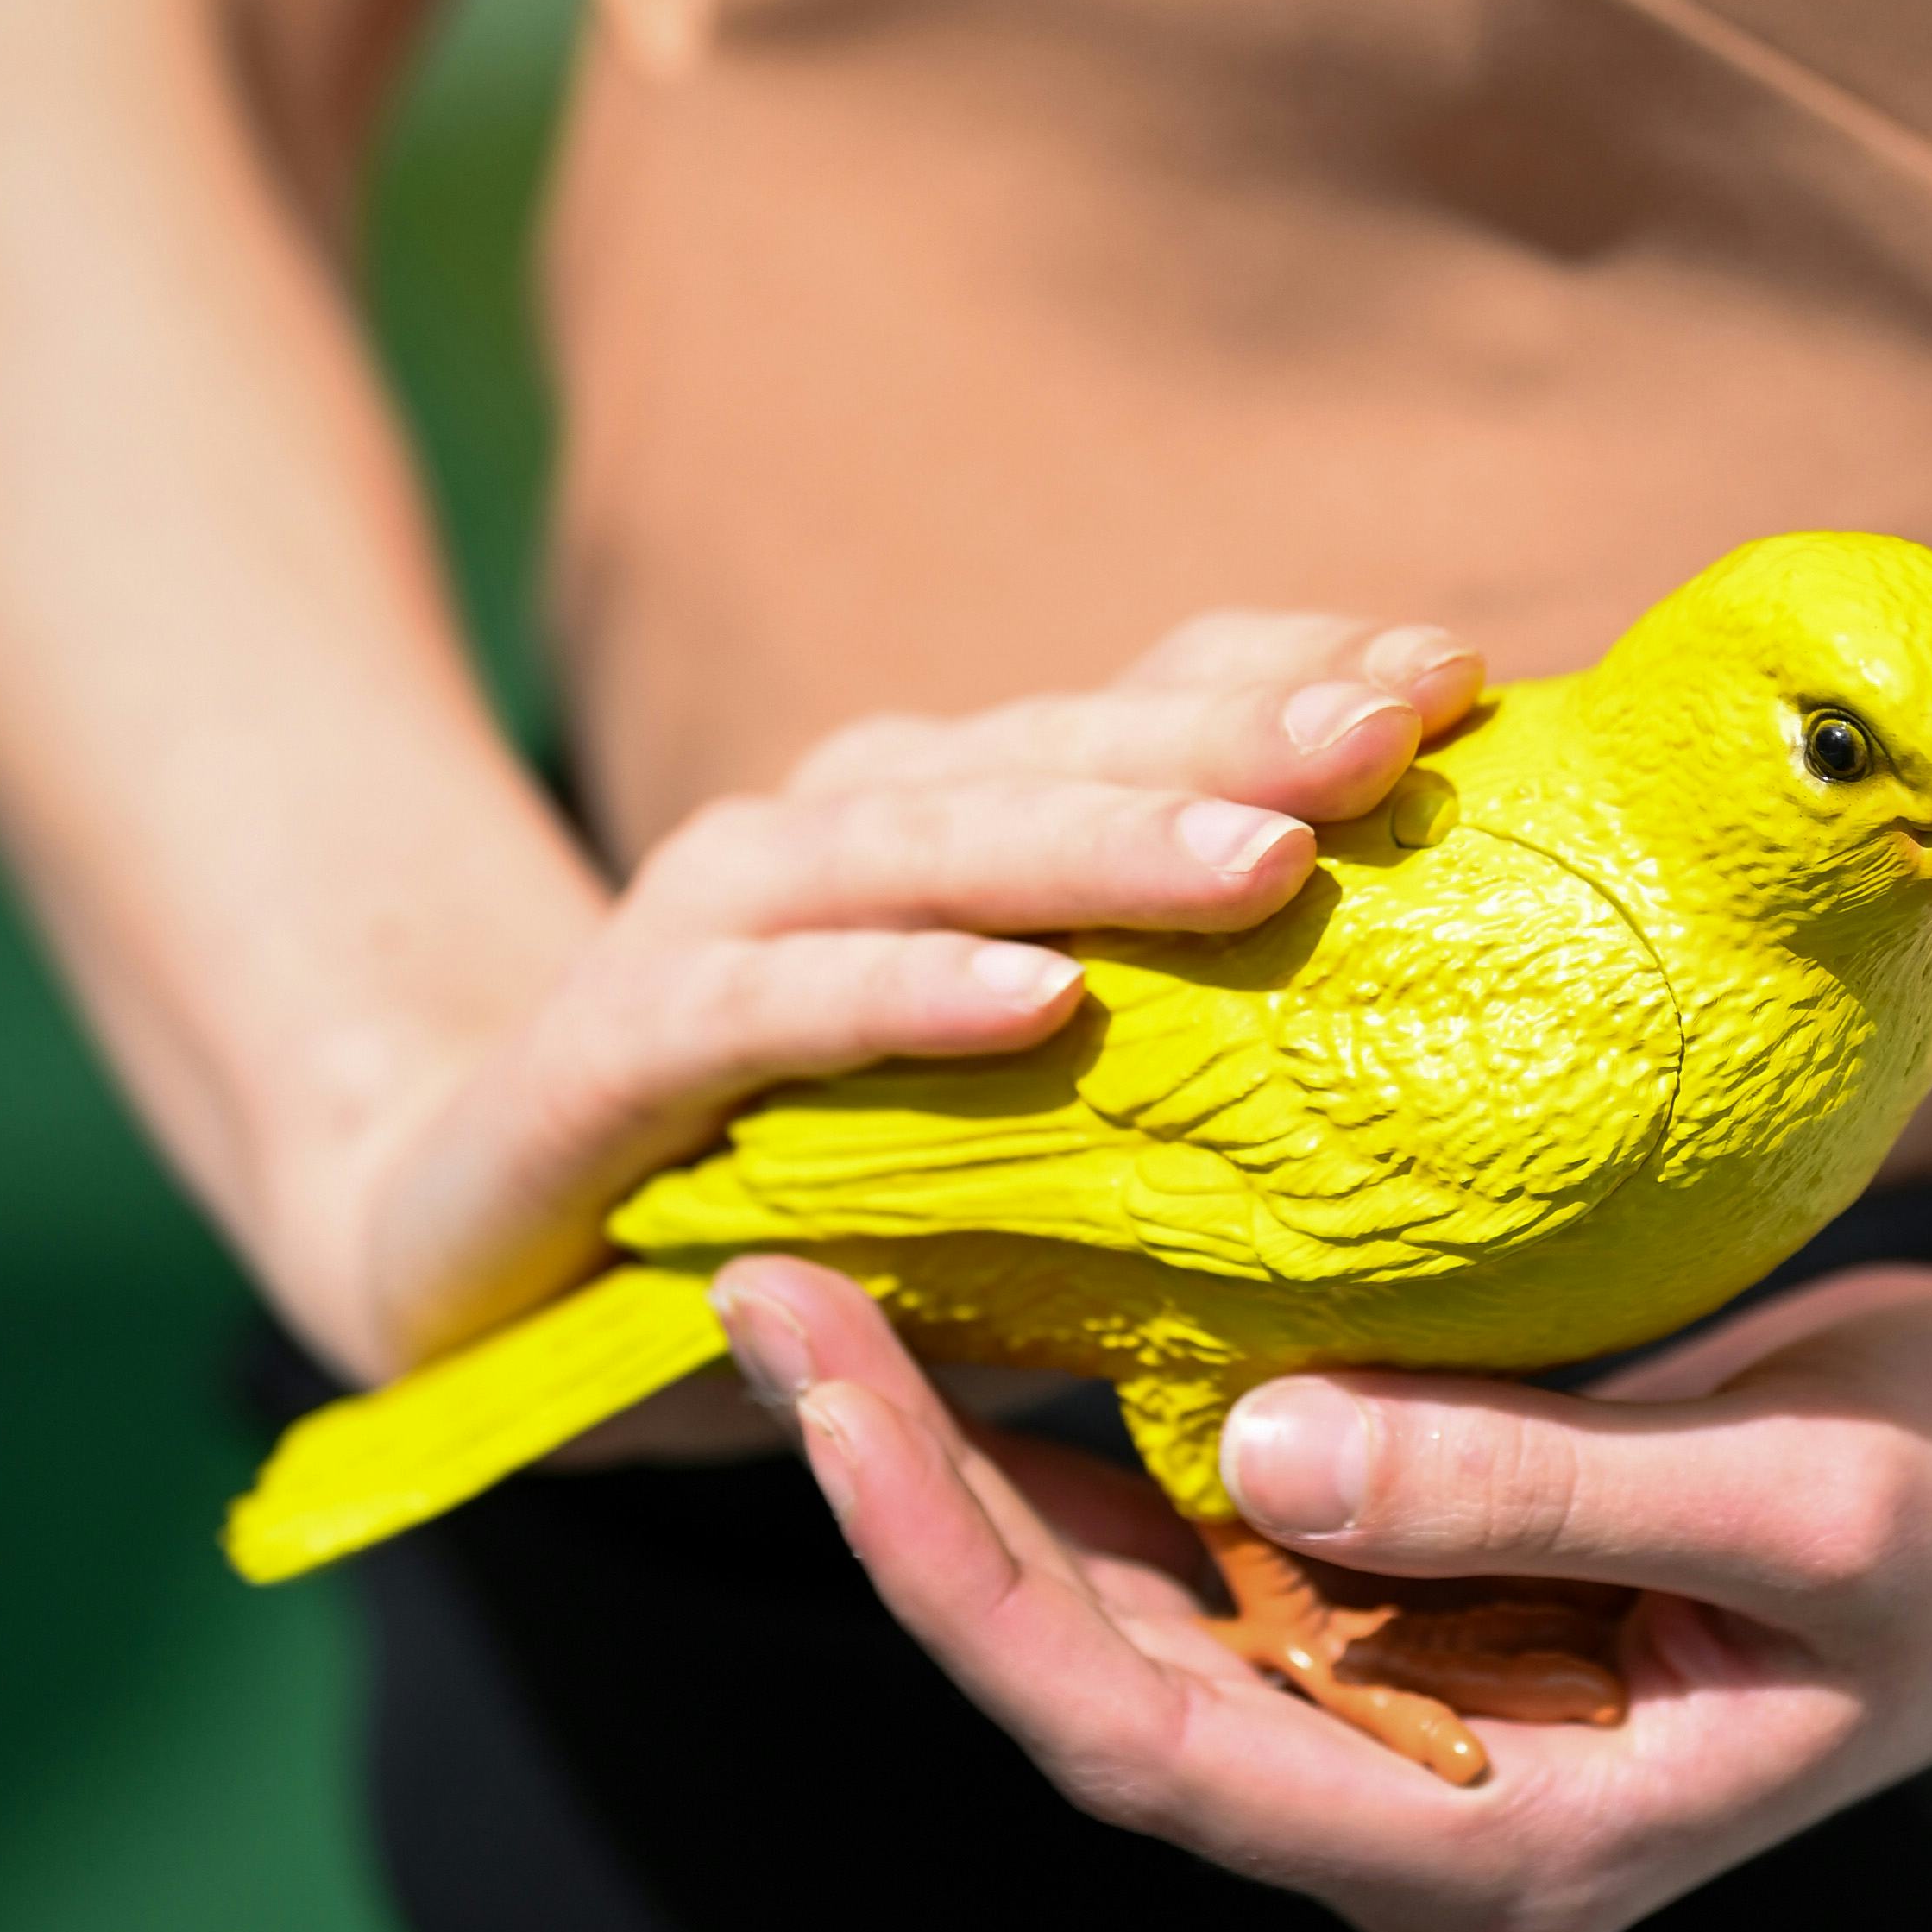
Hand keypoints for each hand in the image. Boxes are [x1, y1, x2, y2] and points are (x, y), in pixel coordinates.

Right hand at [301, 612, 1483, 1447]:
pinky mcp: (616, 1044)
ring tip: (1267, 855)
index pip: (1137, 712)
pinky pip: (778, 1006)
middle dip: (1239, 734)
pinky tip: (1040, 999)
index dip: (1285, 677)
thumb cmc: (785, 1190)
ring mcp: (715, 922)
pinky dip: (904, 992)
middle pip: (1057, 750)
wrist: (472, 1255)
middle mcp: (835, 829)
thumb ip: (1167, 1110)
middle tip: (1404, 730)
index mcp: (944, 824)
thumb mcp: (1013, 1143)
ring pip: (928, 847)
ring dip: (1100, 843)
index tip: (1460, 676)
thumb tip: (1418, 1136)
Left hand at [714, 1232, 1931, 1931]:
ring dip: (969, 1470)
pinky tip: (995, 1324)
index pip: (1139, 1732)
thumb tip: (1263, 1448)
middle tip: (764, 1282)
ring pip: (1123, 1620)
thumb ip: (1536, 1490)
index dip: (944, 1562)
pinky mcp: (1425, 1619)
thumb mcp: (1805, 1501)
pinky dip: (1094, 1445)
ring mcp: (1413, 1725)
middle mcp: (1420, 1812)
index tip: (817, 1369)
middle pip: (1087, 1680)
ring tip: (823, 1290)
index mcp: (1498, 1847)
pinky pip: (1210, 1554)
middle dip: (906, 1494)